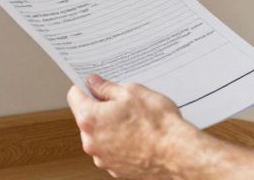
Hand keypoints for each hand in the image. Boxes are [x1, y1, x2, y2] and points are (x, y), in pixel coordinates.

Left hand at [67, 74, 192, 178]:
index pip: (74, 95)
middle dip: (101, 108)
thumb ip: (107, 87)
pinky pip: (112, 150)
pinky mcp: (116, 169)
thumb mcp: (132, 92)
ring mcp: (103, 158)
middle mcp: (91, 142)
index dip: (85, 86)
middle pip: (87, 117)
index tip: (94, 84)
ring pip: (100, 135)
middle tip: (123, 103)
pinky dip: (120, 143)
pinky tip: (138, 136)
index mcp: (89, 119)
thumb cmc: (158, 125)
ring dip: (111, 127)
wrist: (179, 154)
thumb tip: (95, 83)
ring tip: (136, 122)